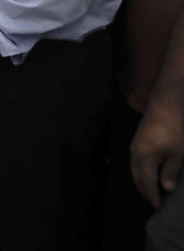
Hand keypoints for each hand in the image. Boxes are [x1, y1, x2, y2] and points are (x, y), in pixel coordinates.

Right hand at [131, 93, 183, 207]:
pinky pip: (135, 161)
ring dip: (141, 180)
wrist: (166, 105)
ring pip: (134, 168)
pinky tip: (148, 171)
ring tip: (150, 189)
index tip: (158, 206)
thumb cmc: (174, 130)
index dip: (152, 195)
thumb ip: (170, 172)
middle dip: (144, 190)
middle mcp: (135, 153)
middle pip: (136, 176)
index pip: (146, 182)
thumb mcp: (177, 154)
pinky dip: (140, 171)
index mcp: (144, 158)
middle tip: (153, 200)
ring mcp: (135, 145)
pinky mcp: (138, 140)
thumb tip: (167, 188)